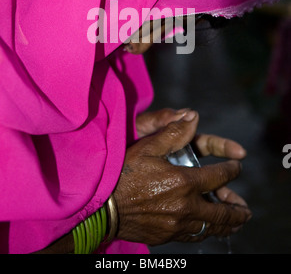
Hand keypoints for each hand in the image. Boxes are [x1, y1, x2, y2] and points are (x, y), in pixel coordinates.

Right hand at [114, 111, 251, 244]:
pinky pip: (195, 236)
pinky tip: (209, 229)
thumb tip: (193, 116)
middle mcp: (186, 206)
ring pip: (212, 227)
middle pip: (222, 211)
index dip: (232, 170)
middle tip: (246, 209)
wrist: (105, 209)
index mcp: (184, 181)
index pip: (219, 176)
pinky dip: (207, 232)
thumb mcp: (147, 147)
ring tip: (237, 222)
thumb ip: (173, 133)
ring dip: (227, 224)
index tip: (237, 167)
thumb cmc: (125, 174)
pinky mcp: (169, 236)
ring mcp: (178, 224)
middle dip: (237, 208)